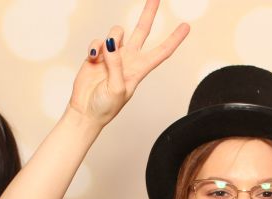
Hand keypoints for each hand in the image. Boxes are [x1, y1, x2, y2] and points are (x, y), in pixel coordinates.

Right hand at [69, 0, 189, 124]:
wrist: (85, 111)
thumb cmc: (105, 107)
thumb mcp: (117, 89)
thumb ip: (116, 65)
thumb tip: (111, 43)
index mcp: (140, 70)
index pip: (162, 52)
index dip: (174, 39)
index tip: (186, 26)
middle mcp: (128, 59)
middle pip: (142, 31)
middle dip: (149, 13)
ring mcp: (112, 55)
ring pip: (117, 32)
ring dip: (110, 39)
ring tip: (101, 57)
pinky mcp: (97, 54)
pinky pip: (98, 40)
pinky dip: (94, 46)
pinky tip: (91, 58)